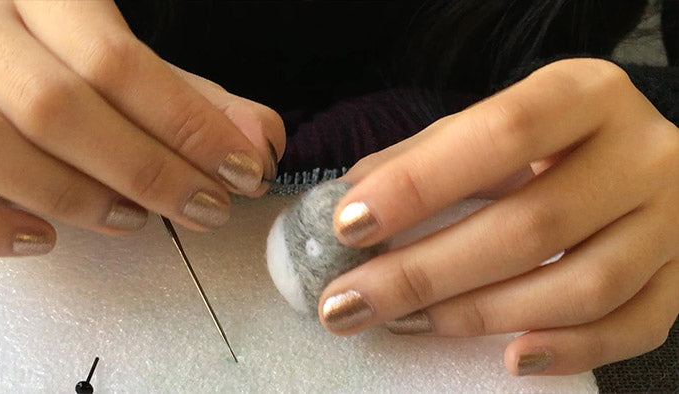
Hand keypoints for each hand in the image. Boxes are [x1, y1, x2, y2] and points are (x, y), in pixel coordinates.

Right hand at [0, 1, 284, 255]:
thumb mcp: (115, 54)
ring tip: (136, 220)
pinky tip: (43, 238)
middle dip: (147, 169)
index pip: (117, 60)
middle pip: (59, 106)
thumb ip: (185, 95)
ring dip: (78, 196)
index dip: (187, 123)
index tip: (242, 169)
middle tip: (205, 207)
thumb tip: (260, 137)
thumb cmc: (45, 49)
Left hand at [319, 58, 678, 375]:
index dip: (419, 184)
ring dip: (481, 315)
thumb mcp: (487, 127)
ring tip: (408, 322)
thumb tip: (346, 201)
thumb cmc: (545, 140)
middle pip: (532, 224)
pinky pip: (635, 325)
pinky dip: (571, 350)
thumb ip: (420, 158)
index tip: (349, 225)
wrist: (635, 154)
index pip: (501, 135)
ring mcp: (671, 219)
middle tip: (349, 301)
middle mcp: (641, 152)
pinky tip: (512, 357)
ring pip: (582, 286)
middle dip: (424, 272)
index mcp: (584, 95)